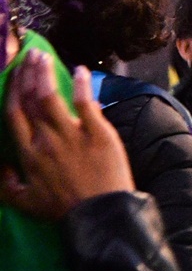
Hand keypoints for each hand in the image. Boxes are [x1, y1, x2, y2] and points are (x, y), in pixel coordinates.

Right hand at [0, 51, 133, 220]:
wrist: (102, 214)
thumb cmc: (63, 209)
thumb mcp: (24, 202)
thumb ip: (6, 183)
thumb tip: (0, 163)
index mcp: (27, 154)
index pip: (13, 114)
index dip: (11, 91)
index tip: (12, 74)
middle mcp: (46, 140)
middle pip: (30, 100)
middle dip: (26, 75)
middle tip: (28, 56)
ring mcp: (73, 135)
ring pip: (52, 98)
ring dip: (45, 74)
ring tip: (43, 57)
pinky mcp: (99, 134)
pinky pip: (86, 105)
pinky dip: (82, 86)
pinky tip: (80, 71)